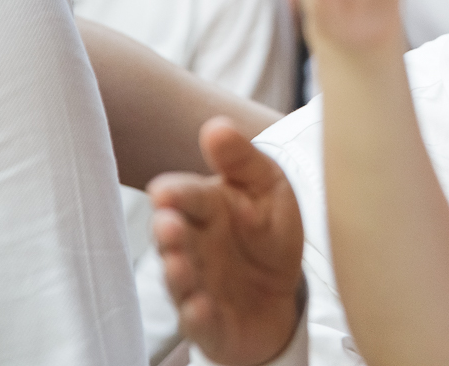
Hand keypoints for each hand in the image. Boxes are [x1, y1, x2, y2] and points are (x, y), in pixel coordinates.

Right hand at [149, 118, 304, 365]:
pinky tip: (200, 306)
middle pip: (174, 238)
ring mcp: (198, 285)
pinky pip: (199, 322)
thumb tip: (216, 126)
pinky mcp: (209, 323)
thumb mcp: (267, 187)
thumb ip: (242, 160)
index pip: (184, 197)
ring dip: (176, 272)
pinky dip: (196, 315)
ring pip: (179, 280)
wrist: (284, 290)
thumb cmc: (267, 232)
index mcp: (205, 208)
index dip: (174, 195)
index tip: (164, 192)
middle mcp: (193, 246)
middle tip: (168, 224)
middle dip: (169, 232)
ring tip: (176, 262)